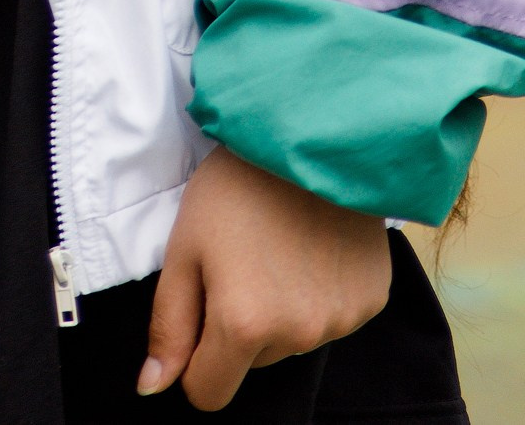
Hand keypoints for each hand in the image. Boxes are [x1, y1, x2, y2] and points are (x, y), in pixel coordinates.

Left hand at [139, 149, 389, 408]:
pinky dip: (318, 295)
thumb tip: (152, 386)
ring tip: (277, 246)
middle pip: (252, 362)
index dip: (195, 359)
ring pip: (291, 341)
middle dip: (239, 325)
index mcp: (245, 325)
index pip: (209, 392)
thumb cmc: (236, 184)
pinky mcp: (372, 302)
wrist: (310, 132)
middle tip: (240, 258)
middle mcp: (298, 335)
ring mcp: (341, 321)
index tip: (198, 312)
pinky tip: (312, 247)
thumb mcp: (184, 246)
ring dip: (279, 311)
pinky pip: (331, 319)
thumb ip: (169, 324)